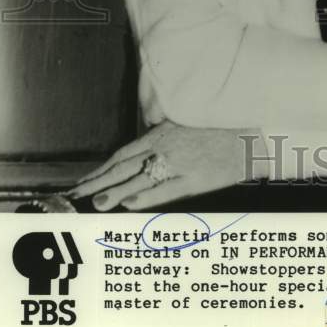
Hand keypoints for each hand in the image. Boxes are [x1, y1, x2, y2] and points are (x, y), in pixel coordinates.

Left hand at [69, 121, 265, 209]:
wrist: (250, 131)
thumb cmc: (220, 126)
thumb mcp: (187, 122)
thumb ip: (163, 131)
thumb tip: (143, 145)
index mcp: (161, 133)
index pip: (123, 154)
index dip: (101, 169)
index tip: (84, 182)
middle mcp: (165, 147)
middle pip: (124, 167)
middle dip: (98, 182)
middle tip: (76, 196)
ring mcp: (179, 163)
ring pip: (139, 179)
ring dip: (116, 191)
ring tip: (96, 203)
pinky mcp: (195, 178)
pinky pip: (165, 190)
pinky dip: (145, 196)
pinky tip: (129, 204)